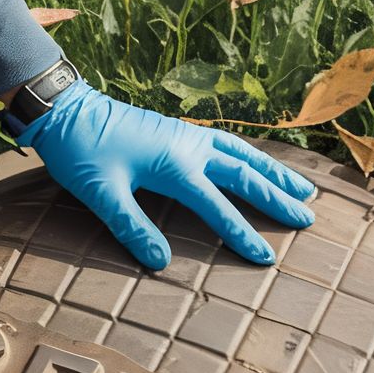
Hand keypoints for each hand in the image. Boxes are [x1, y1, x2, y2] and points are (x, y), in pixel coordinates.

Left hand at [17, 80, 317, 270]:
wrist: (65, 109)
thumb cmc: (80, 151)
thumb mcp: (101, 194)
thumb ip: (131, 228)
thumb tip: (161, 263)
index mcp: (175, 164)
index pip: (217, 205)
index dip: (241, 233)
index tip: (265, 257)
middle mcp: (189, 147)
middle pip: (245, 174)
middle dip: (277, 198)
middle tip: (308, 218)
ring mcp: (186, 137)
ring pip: (242, 154)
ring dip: (274, 173)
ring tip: (303, 188)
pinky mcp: (178, 133)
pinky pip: (228, 144)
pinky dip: (251, 156)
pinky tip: (259, 165)